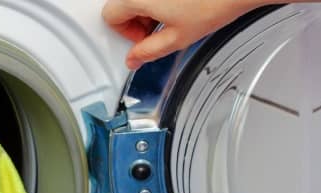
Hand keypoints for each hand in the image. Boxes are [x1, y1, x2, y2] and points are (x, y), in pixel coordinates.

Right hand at [102, 0, 260, 68]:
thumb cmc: (212, 4)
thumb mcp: (176, 38)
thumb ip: (148, 52)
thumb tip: (134, 59)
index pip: (109, 16)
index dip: (124, 33)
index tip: (142, 39)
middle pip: (120, 3)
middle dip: (135, 20)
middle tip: (156, 31)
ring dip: (147, 9)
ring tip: (171, 17)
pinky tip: (177, 5)